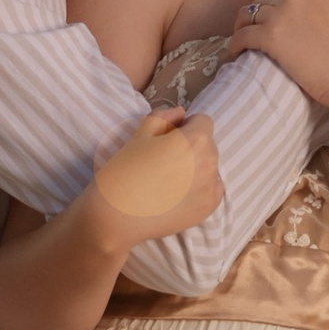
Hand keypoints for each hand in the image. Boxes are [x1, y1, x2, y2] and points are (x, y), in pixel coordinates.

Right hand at [82, 107, 219, 246]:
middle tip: (164, 160)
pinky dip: (198, 188)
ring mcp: (212, 188)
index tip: (167, 139)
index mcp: (197, 139)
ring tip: (167, 179)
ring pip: (209, 167)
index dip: (185, 126)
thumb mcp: (140, 133)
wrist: (115, 216)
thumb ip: (164, 117)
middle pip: (208, 145)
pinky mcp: (208, 208)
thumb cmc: (124, 170)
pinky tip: (175, 194)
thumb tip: (181, 113)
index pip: (203, 122)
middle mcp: (211, 163)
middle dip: (191, 147)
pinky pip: (211, 189)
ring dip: (195, 167)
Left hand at [224, 0, 328, 105]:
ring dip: (242, 27)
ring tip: (242, 42)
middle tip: (254, 32)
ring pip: (248, 15)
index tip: (270, 17)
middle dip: (256, 15)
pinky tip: (236, 54)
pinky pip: (242, 35)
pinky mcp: (269, 38)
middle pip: (261, 0)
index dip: (272, 2)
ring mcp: (279, 17)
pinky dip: (235, 44)